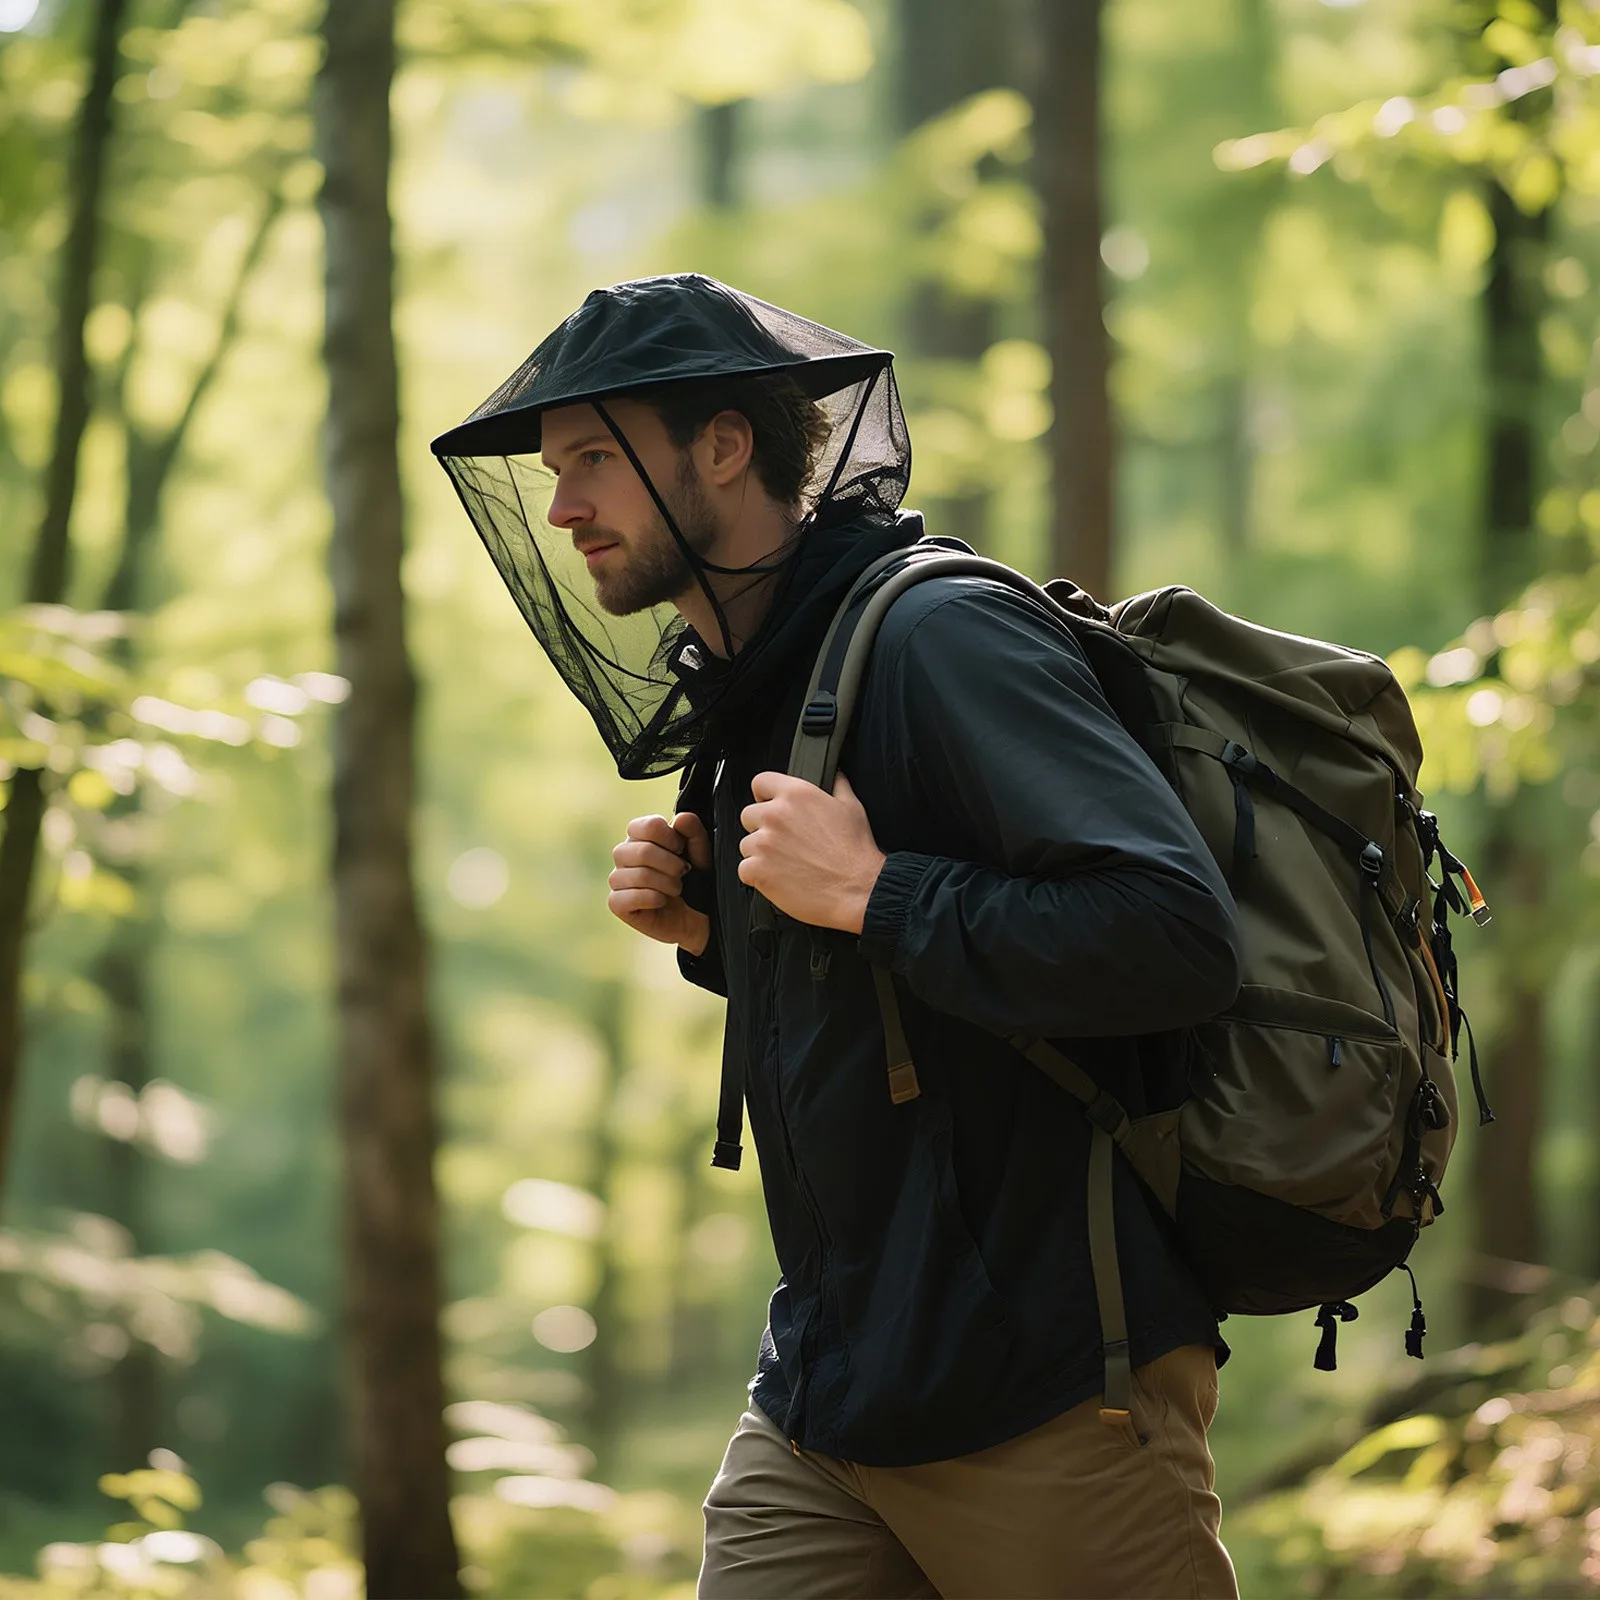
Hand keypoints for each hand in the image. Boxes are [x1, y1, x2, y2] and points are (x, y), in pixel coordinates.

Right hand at [608, 812, 711, 955]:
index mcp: (640, 835)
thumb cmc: (695, 880)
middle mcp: (624, 854)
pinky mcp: (616, 903)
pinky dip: (651, 899)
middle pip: (642, 851)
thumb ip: (694, 834)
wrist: (698, 916)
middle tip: (684, 873)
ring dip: (666, 884)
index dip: (670, 837)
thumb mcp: (701, 854)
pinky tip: (662, 901)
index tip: (681, 849)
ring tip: (676, 889)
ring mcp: (618, 879)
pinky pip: (626, 898)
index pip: (646, 826)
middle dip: (671, 865)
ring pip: (638, 875)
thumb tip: (680, 818)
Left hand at [738, 771, 885, 932]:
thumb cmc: (855, 852)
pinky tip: (779, 878)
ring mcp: (764, 843)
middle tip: (784, 842)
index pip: (760, 782)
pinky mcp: (758, 870)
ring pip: (746, 844)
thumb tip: (834, 774)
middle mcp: (776, 815)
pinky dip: (757, 877)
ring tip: (786, 863)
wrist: (857, 889)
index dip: (764, 795)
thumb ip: (837, 784)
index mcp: (797, 795)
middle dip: (762, 827)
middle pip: (749, 815)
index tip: (769, 805)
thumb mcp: (852, 807)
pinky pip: (744, 870)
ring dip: (760, 854)